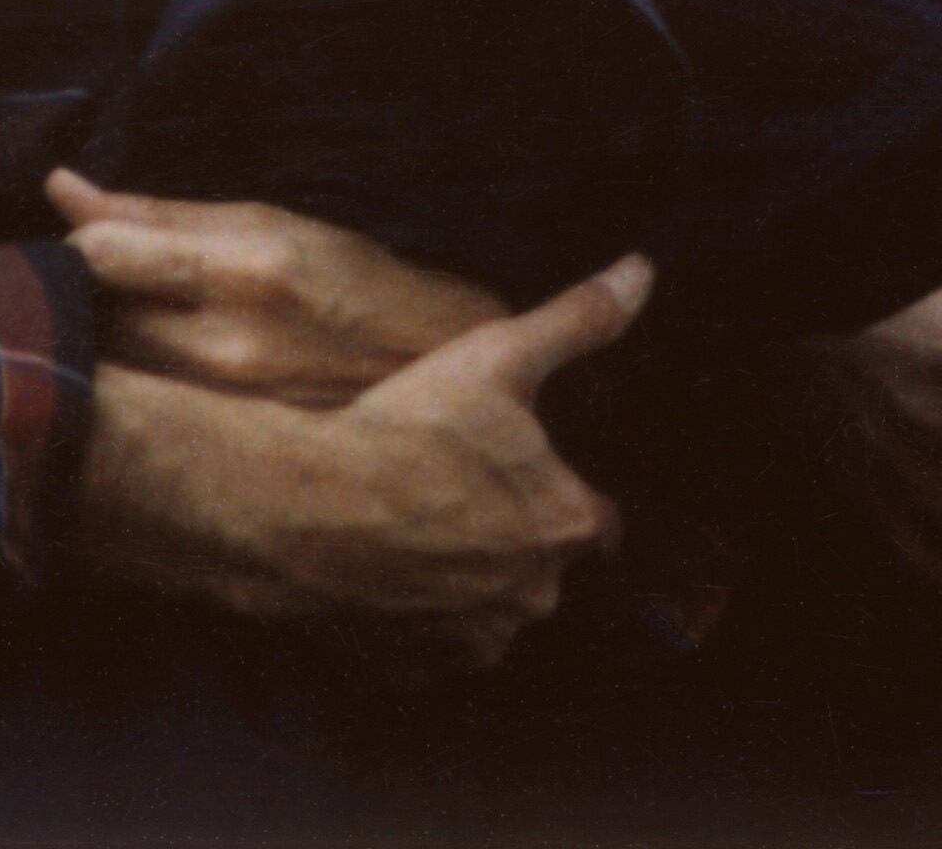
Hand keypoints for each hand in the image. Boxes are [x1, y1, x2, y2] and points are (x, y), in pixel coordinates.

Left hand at [51, 169, 500, 409]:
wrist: (434, 372)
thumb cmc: (354, 281)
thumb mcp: (269, 225)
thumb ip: (158, 214)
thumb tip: (61, 187)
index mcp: (244, 269)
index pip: (98, 254)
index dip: (77, 244)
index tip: (90, 245)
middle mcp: (228, 348)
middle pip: (89, 319)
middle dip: (81, 300)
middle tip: (109, 293)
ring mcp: (222, 412)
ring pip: (105, 376)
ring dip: (102, 350)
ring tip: (142, 338)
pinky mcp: (220, 456)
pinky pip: (136, 419)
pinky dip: (131, 396)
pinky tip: (160, 386)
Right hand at [78, 251, 650, 670]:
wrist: (299, 502)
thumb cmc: (407, 425)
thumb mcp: (499, 354)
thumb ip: (580, 318)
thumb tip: (642, 273)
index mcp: (568, 525)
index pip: (599, 520)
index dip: (566, 493)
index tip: (530, 474)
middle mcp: (532, 596)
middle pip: (541, 567)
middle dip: (514, 537)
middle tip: (463, 493)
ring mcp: (472, 639)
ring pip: (489, 610)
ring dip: (469, 581)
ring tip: (422, 529)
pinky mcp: (413, 668)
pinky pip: (434, 647)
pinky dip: (420, 618)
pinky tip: (390, 570)